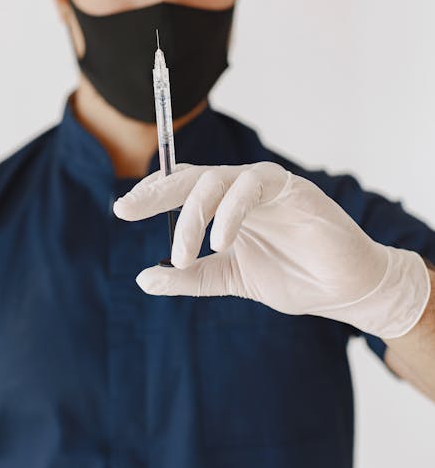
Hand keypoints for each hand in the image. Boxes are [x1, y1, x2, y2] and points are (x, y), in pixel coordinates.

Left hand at [113, 162, 430, 338]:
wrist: (344, 290)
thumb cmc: (292, 277)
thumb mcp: (229, 278)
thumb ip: (189, 277)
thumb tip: (143, 278)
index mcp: (225, 205)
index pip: (182, 187)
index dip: (152, 193)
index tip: (123, 208)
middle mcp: (241, 189)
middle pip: (191, 177)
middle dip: (156, 191)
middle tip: (127, 208)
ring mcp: (264, 185)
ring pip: (215, 179)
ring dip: (191, 215)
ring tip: (183, 254)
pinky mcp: (290, 187)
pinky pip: (251, 186)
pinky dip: (230, 211)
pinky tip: (220, 242)